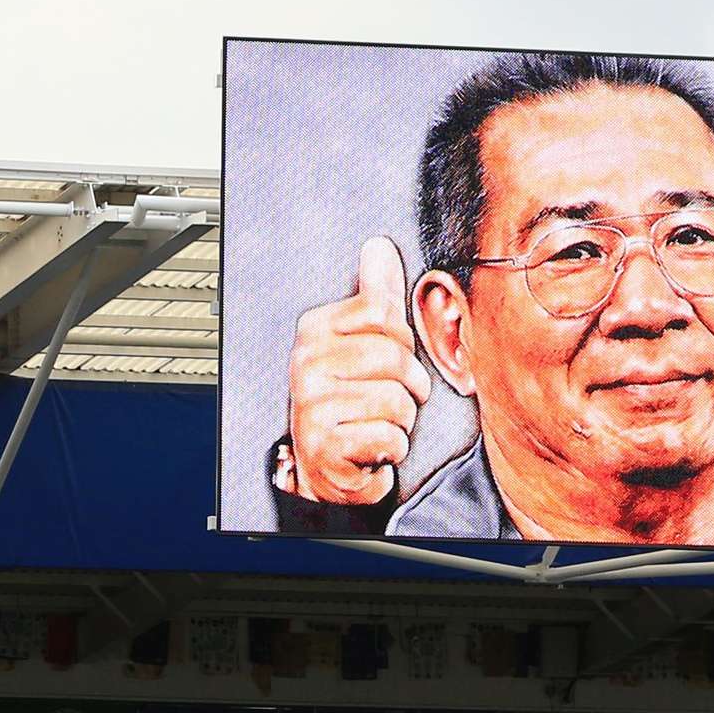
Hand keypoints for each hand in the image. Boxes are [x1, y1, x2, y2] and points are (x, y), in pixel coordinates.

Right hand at [277, 235, 431, 505]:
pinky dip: (392, 448)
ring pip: (398, 400)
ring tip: (377, 424)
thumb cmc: (349, 401)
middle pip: (396, 357)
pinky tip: (372, 447)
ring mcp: (312, 404)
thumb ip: (375, 295)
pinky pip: (390, 436)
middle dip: (407, 386)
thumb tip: (379, 248)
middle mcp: (306, 362)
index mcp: (315, 329)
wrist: (327, 465)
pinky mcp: (325, 444)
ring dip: (401, 421)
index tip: (387, 364)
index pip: (384, 314)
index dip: (401, 343)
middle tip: (386, 400)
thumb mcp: (360, 341)